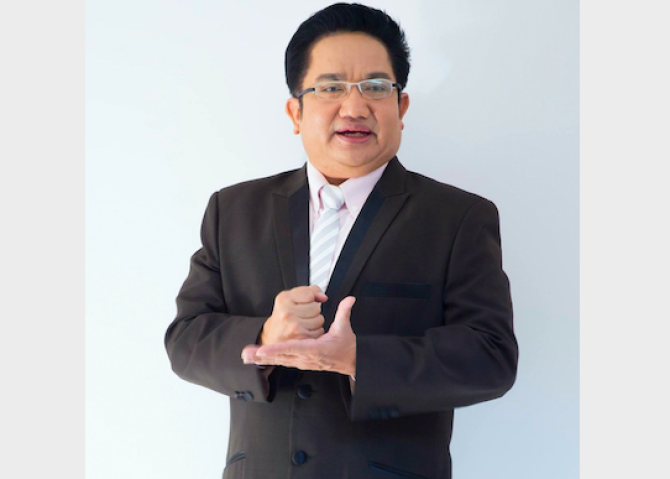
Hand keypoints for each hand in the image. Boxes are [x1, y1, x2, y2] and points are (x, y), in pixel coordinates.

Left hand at [242, 296, 356, 375]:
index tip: (264, 349)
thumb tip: (349, 299)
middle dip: (264, 356)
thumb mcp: (344, 329)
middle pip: (282, 357)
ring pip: (281, 360)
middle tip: (248, 354)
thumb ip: (344, 312)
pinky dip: (271, 360)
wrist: (350, 361)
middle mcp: (307, 357)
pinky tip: (259, 358)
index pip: (294, 348)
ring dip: (264, 359)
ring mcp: (303, 362)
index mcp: (317, 349)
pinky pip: (284, 361)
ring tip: (248, 356)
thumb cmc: (346, 347)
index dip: (278, 349)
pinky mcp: (301, 363)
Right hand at [259, 285, 327, 345]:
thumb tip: (323, 297)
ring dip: (315, 322)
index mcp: (284, 300)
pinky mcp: (301, 338)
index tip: (303, 302)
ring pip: (320, 319)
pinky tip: (305, 331)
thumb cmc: (284, 315)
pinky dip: (316, 331)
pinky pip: (320, 331)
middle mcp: (287, 313)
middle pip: (316, 307)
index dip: (310, 298)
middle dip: (313, 310)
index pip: (310, 294)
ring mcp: (294, 326)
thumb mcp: (291, 298)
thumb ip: (310, 292)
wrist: (273, 336)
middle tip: (302, 315)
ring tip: (304, 323)